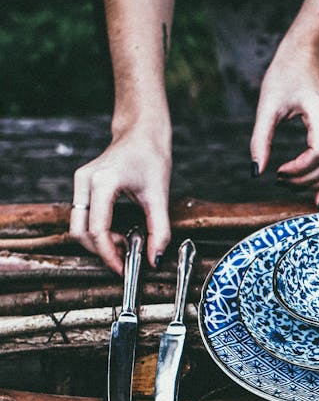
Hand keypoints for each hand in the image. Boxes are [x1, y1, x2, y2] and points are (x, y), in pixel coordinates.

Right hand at [69, 126, 171, 275]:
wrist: (141, 132)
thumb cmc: (150, 156)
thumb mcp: (159, 196)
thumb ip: (159, 231)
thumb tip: (155, 259)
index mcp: (103, 182)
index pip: (97, 229)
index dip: (109, 254)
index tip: (123, 268)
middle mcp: (85, 181)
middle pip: (80, 231)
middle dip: (100, 250)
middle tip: (124, 258)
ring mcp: (80, 182)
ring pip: (77, 225)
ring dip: (97, 241)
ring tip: (123, 242)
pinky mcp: (81, 184)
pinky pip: (81, 216)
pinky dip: (95, 230)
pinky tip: (116, 232)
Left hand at [250, 40, 318, 205]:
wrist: (305, 56)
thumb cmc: (284, 75)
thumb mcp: (266, 105)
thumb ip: (260, 139)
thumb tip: (256, 172)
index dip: (300, 169)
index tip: (278, 172)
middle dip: (307, 180)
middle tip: (281, 180)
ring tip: (293, 183)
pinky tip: (314, 190)